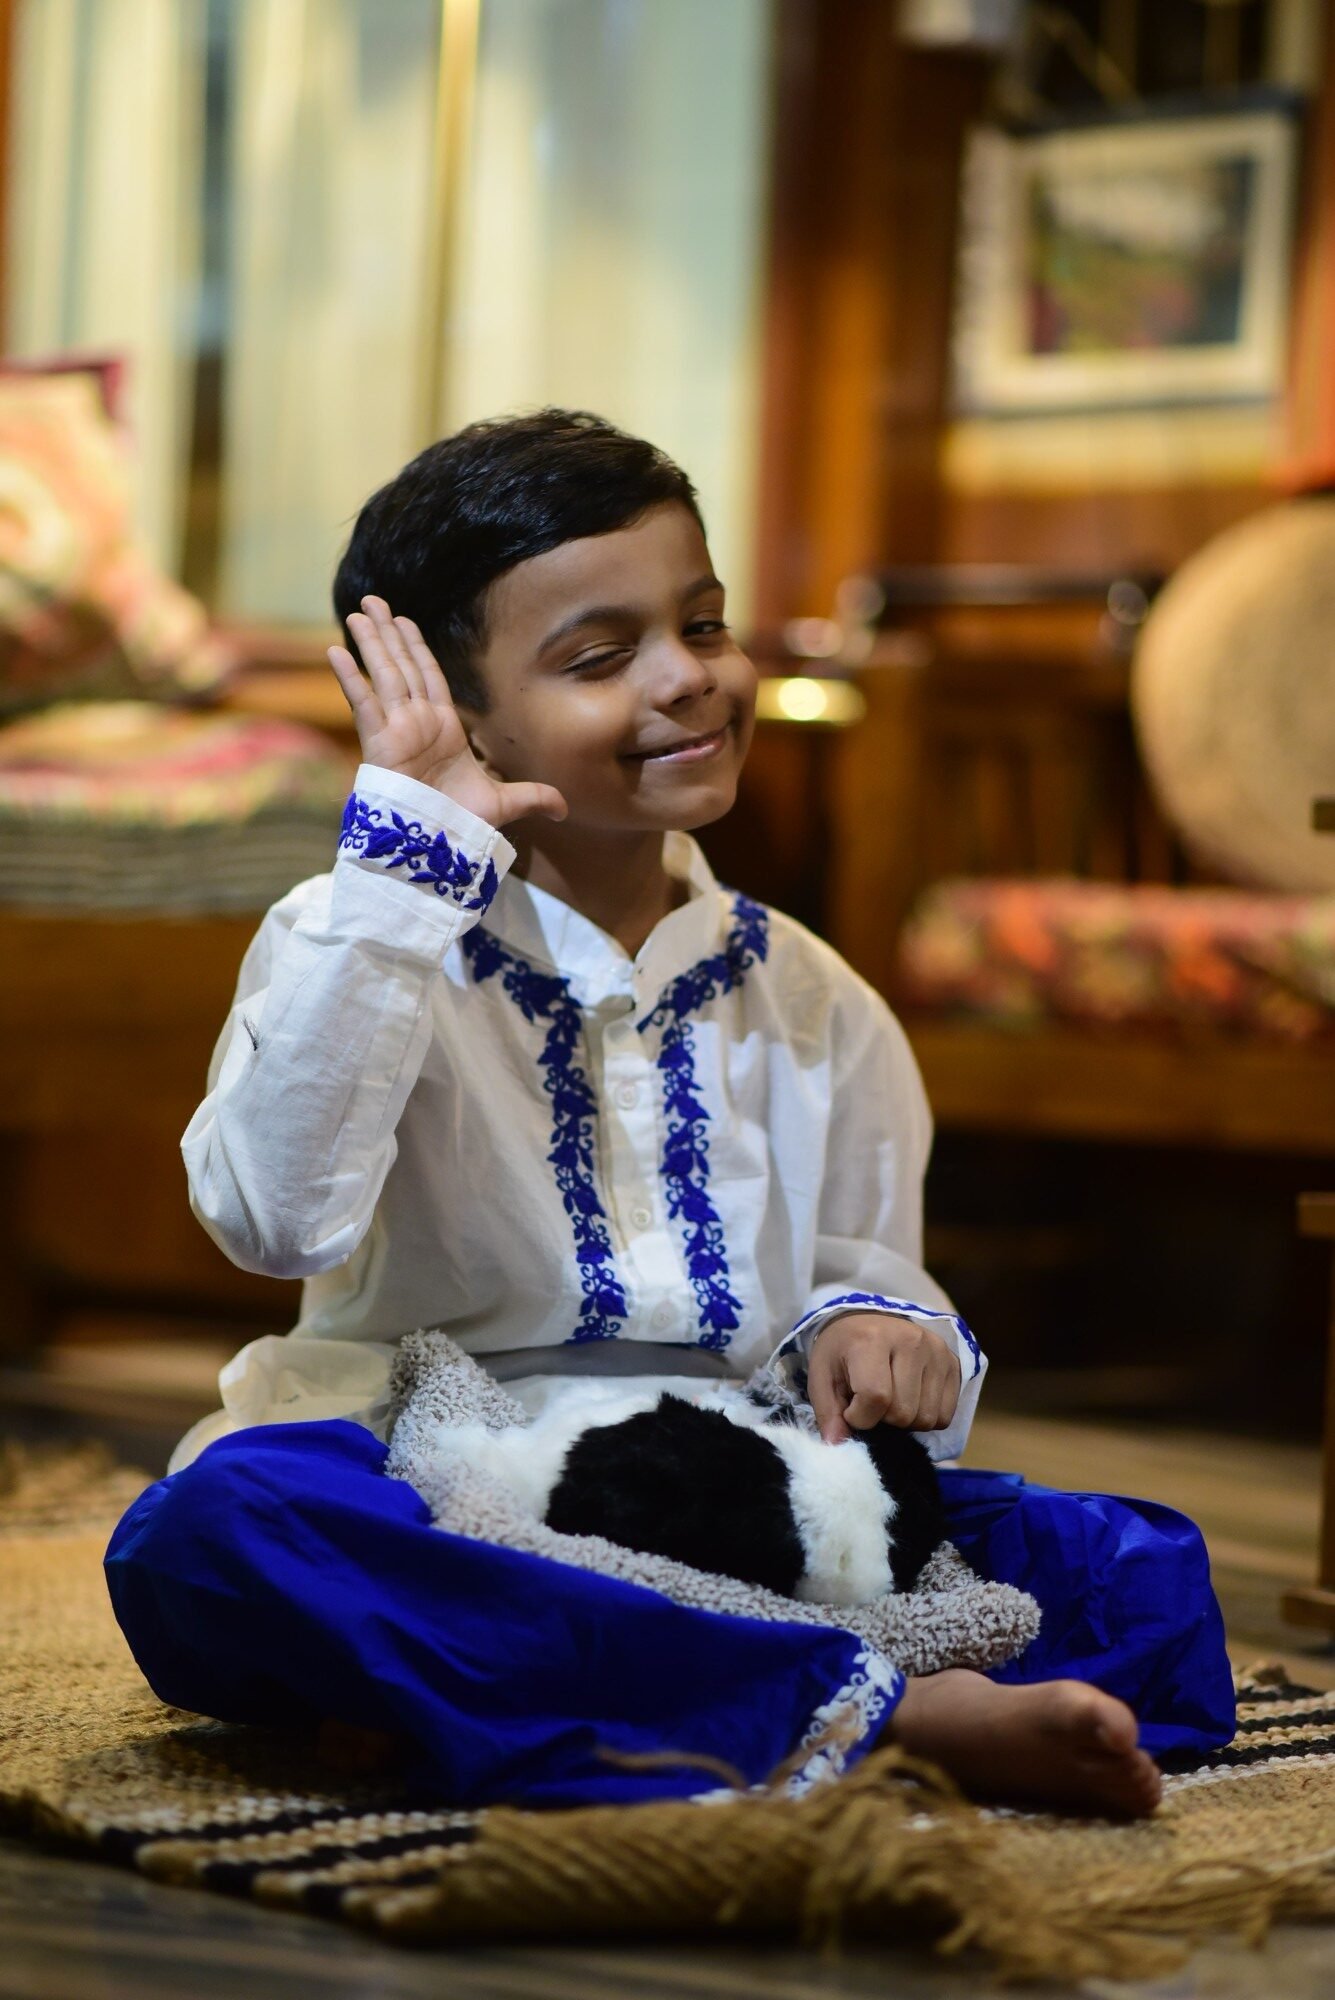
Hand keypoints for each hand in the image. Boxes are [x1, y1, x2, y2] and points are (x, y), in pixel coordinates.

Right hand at [328, 596, 566, 829]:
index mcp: (443, 729)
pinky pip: (363, 704)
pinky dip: (350, 677)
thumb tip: (565, 808)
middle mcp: (416, 723)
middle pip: (402, 666)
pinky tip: (335, 650)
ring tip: (357, 610)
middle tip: (373, 600)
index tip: (403, 620)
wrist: (437, 848)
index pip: (428, 676)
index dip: (415, 647)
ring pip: (383, 675)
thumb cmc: (461, 827)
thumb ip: (532, 796)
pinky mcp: (379, 743)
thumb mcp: (504, 804)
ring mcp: (396, 730)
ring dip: (371, 642)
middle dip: (388, 633)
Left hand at [807, 1312, 960, 1443]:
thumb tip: (837, 1445)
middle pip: (903, 1413)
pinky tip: (910, 1399)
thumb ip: (827, 1412)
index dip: (860, 1417)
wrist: (867, 1321)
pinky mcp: (954, 1363)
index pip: (876, 1397)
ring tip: (891, 1399)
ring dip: (905, 1422)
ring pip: (926, 1418)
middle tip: (871, 1402)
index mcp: (872, 1339)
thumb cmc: (842, 1351)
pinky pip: (944, 1416)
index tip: (850, 1410)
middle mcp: (911, 1340)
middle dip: (882, 1419)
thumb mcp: (822, 1375)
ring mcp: (937, 1351)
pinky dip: (925, 1418)